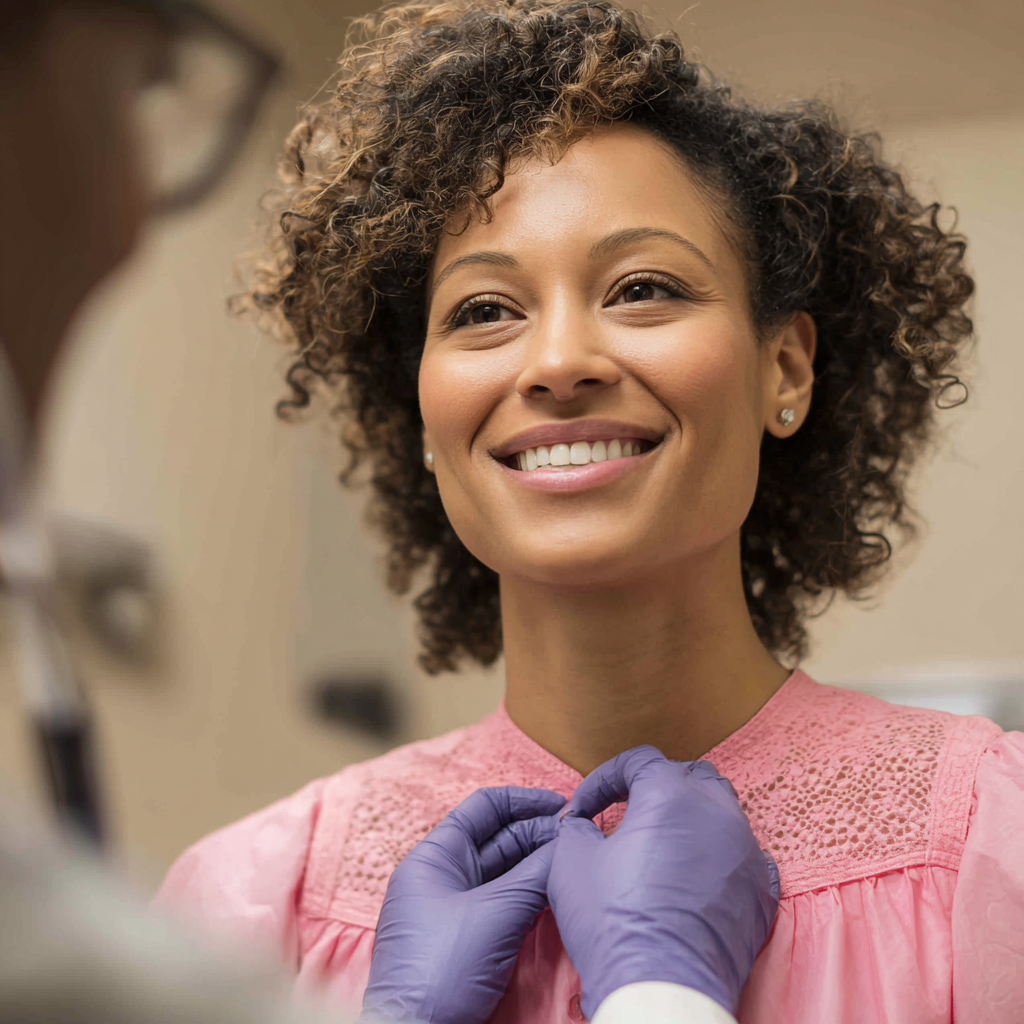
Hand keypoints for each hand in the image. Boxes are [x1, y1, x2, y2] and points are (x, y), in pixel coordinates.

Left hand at [359, 786, 564, 1023]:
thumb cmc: (441, 970)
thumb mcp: (495, 914)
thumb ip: (534, 875)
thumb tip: (568, 845)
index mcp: (433, 857)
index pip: (482, 808)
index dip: (524, 800)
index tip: (563, 803)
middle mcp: (442, 876)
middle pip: (498, 838)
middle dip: (539, 834)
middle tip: (580, 837)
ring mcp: (454, 908)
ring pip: (505, 872)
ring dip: (538, 864)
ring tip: (574, 860)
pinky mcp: (468, 937)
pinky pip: (504, 902)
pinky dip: (530, 894)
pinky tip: (557, 891)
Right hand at [548, 746, 779, 1017]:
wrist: (662, 988)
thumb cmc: (614, 921)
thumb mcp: (571, 861)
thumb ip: (578, 827)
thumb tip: (584, 825)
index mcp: (670, 794)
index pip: (637, 761)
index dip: (603, 779)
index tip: (583, 810)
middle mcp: (717, 811)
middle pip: (688, 775)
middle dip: (654, 787)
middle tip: (625, 814)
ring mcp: (747, 851)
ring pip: (723, 810)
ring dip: (691, 815)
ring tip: (663, 840)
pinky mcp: (762, 891)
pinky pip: (745, 856)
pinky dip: (720, 856)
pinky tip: (698, 872)